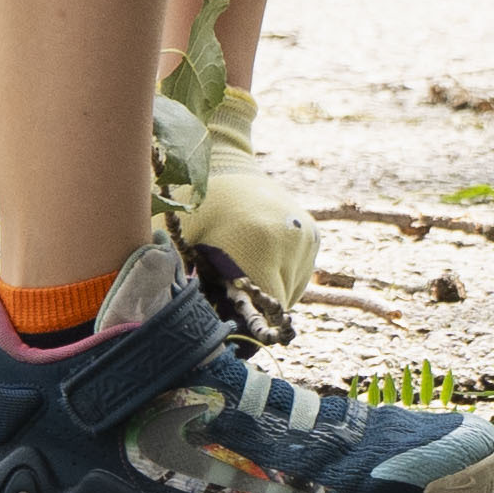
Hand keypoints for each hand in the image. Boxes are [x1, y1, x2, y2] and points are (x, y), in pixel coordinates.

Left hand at [158, 90, 317, 327]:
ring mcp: (307, 237)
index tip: (218, 323)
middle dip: (249, 310)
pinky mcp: (314, 236)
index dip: (239, 328)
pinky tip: (254, 261)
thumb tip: (185, 330)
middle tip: (220, 294)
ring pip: (289, 295)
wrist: (223, 162)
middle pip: (276, 308)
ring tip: (236, 272)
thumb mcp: (178, 241)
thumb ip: (184, 284)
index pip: (261, 316)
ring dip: (264, 295)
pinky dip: (277, 279)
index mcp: (257, 243)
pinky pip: (297, 278)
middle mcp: (291, 240)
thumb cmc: (191, 205)